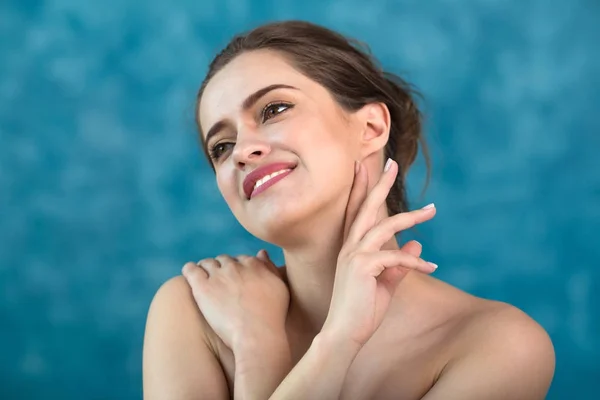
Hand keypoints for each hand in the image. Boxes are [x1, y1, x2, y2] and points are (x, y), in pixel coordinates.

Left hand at [181, 249, 289, 350]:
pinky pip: (190, 270)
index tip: (237, 279)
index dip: (238, 269)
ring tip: (206, 280)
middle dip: (223, 268)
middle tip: (221, 283)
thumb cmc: (272, 316)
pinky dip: (190, 270)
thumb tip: (261, 253)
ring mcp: (218, 276)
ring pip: (207, 263)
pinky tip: (191, 275)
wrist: (257, 335)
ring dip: (206, 269)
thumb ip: (270, 268)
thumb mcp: (279, 287)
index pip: (241, 259)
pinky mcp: (203, 288)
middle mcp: (235, 266)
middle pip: (224, 260)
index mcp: (253, 264)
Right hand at [322, 159, 436, 347]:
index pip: (356, 212)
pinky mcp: (363, 266)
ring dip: (412, 217)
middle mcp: (350, 247)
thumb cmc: (362, 310)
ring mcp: (354, 255)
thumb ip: (400, 263)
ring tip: (433, 211)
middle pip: (366, 207)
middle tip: (391, 162)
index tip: (366, 167)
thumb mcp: (385, 283)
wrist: (345, 334)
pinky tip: (432, 266)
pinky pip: (397, 256)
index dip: (361, 189)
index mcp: (352, 249)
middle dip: (379, 184)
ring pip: (385, 225)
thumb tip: (418, 242)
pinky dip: (416, 260)